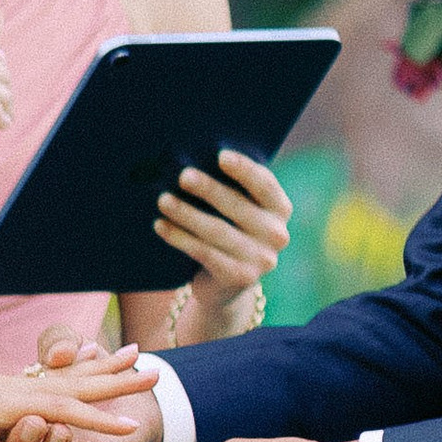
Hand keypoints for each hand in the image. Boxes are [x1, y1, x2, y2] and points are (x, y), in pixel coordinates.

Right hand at [0, 325, 164, 441]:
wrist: (139, 384)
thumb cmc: (96, 358)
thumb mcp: (69, 342)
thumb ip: (58, 342)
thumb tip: (60, 354)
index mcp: (19, 410)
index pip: (1, 419)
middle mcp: (33, 437)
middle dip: (20, 441)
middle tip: (30, 424)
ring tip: (61, 430)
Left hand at [0, 342, 151, 441]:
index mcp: (2, 403)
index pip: (62, 411)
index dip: (99, 420)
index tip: (135, 425)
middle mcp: (9, 386)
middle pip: (75, 384)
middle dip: (117, 381)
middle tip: (159, 371)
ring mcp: (4, 381)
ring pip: (65, 375)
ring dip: (102, 368)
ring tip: (135, 354)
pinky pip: (47, 375)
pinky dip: (74, 370)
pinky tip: (86, 366)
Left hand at [145, 148, 291, 346]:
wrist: (225, 285)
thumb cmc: (228, 232)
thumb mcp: (237, 211)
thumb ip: (231, 188)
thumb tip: (193, 157)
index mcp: (280, 209)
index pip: (265, 184)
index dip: (244, 169)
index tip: (220, 156)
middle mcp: (277, 235)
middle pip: (237, 206)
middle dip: (208, 188)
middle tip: (182, 175)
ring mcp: (261, 260)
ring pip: (217, 230)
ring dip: (186, 213)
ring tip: (163, 200)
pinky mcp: (240, 278)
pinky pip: (204, 253)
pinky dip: (180, 238)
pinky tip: (160, 226)